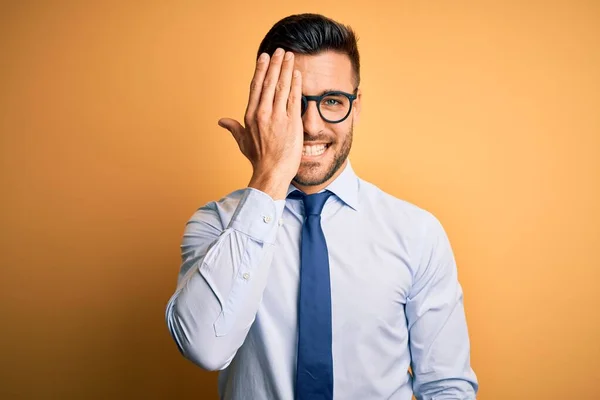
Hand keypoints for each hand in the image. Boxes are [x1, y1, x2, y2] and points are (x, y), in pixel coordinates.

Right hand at [218, 48, 302, 199]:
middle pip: (268, 83)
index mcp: (250, 116)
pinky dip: (295, 84)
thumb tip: (221, 121)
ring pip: (281, 87)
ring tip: (289, 56)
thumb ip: (233, 128)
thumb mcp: (243, 142)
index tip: (264, 58)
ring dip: (286, 69)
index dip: (260, 70)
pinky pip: (293, 99)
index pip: (255, 87)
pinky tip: (297, 74)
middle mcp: (262, 114)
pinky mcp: (291, 123)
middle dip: (274, 64)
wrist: (271, 173)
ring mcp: (277, 117)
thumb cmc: (259, 160)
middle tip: (279, 51)